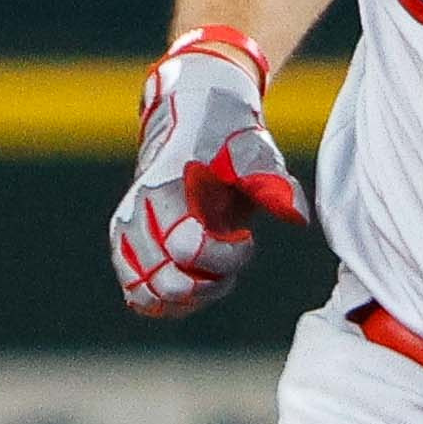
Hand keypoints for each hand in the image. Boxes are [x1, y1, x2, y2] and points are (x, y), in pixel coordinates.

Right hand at [112, 26, 301, 314]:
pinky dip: (172, 302)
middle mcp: (134, 217)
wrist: (195, 121)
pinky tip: (200, 280)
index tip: (245, 235)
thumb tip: (296, 218)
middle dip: (210, 280)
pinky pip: (139, 297)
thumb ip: (272, 185)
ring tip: (217, 270)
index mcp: (163, 192)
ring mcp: (125, 238)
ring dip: (192, 295)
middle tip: (233, 254)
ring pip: (151, 296)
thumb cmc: (228, 140)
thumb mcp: (256, 153)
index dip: (225, 254)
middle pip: (168, 282)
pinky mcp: (127, 254)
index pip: (187, 249)